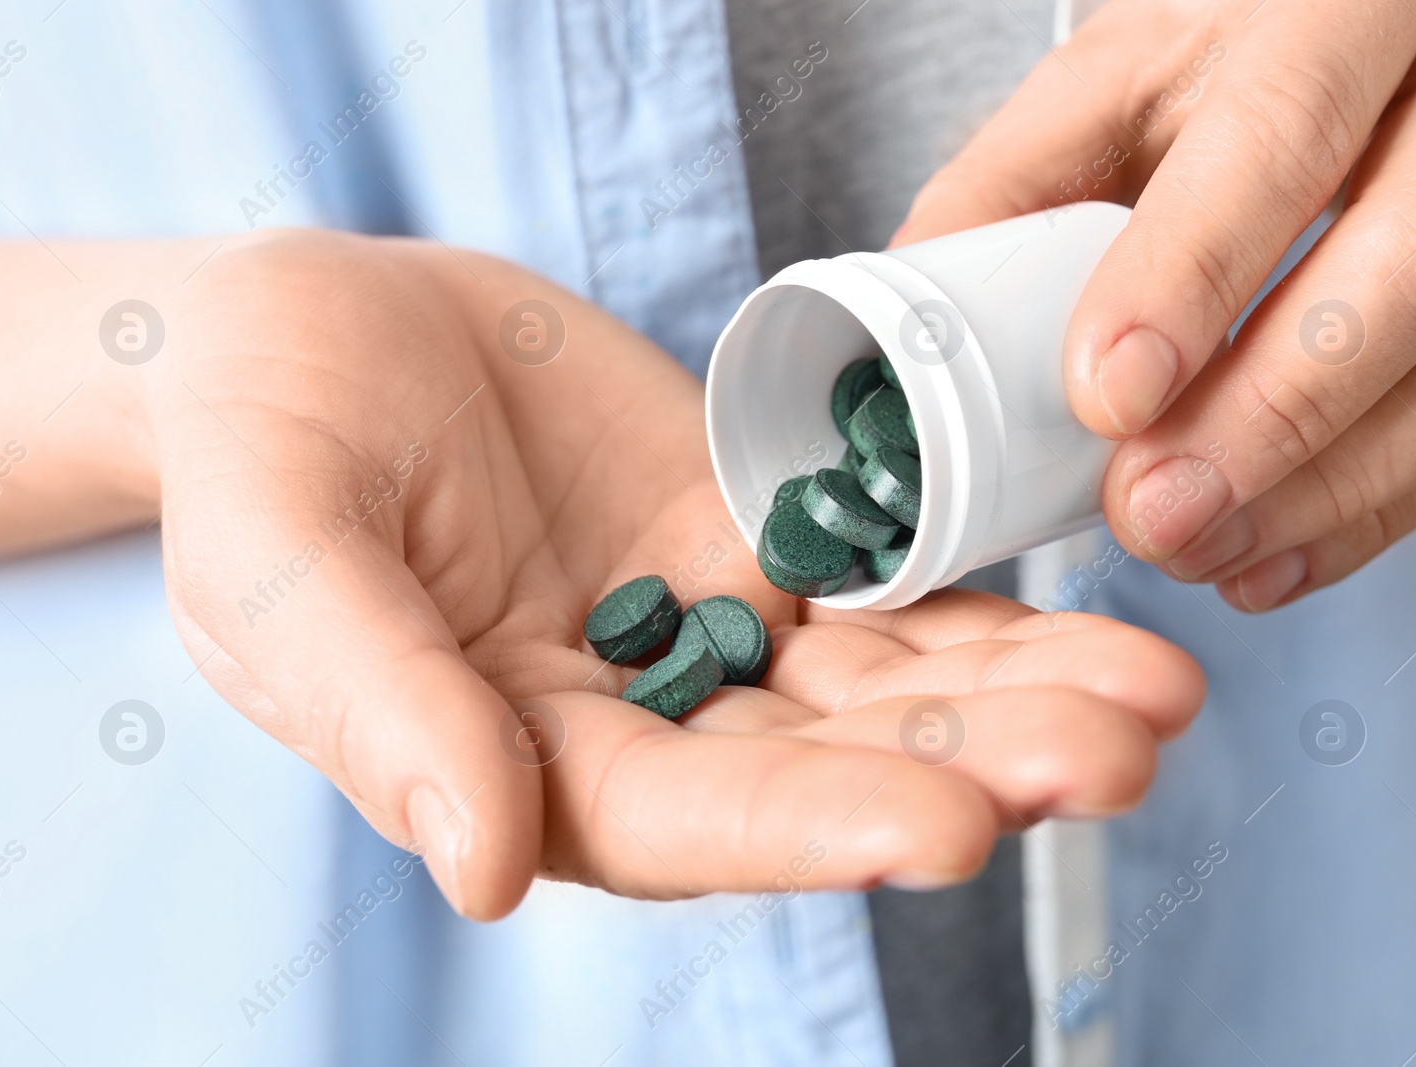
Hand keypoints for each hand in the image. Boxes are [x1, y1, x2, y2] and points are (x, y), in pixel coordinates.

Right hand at [148, 230, 1201, 913]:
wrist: (321, 334)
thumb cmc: (262, 443)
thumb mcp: (277, 558)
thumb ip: (372, 702)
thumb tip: (475, 867)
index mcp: (514, 762)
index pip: (678, 822)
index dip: (811, 830)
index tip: (952, 829)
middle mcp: (634, 721)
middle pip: (819, 769)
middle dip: (971, 767)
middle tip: (1118, 751)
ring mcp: (703, 632)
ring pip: (877, 688)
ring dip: (1014, 695)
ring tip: (1153, 693)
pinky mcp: (750, 544)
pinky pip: (877, 583)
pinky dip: (977, 602)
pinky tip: (1086, 611)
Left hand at [895, 0, 1415, 610]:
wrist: (1368, 29)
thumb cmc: (1228, 51)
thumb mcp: (1110, 82)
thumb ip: (1009, 188)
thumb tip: (906, 331)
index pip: (1287, 126)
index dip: (1194, 273)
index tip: (1105, 396)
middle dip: (1278, 408)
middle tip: (1154, 510)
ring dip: (1338, 483)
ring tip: (1202, 548)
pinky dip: (1389, 504)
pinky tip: (1279, 555)